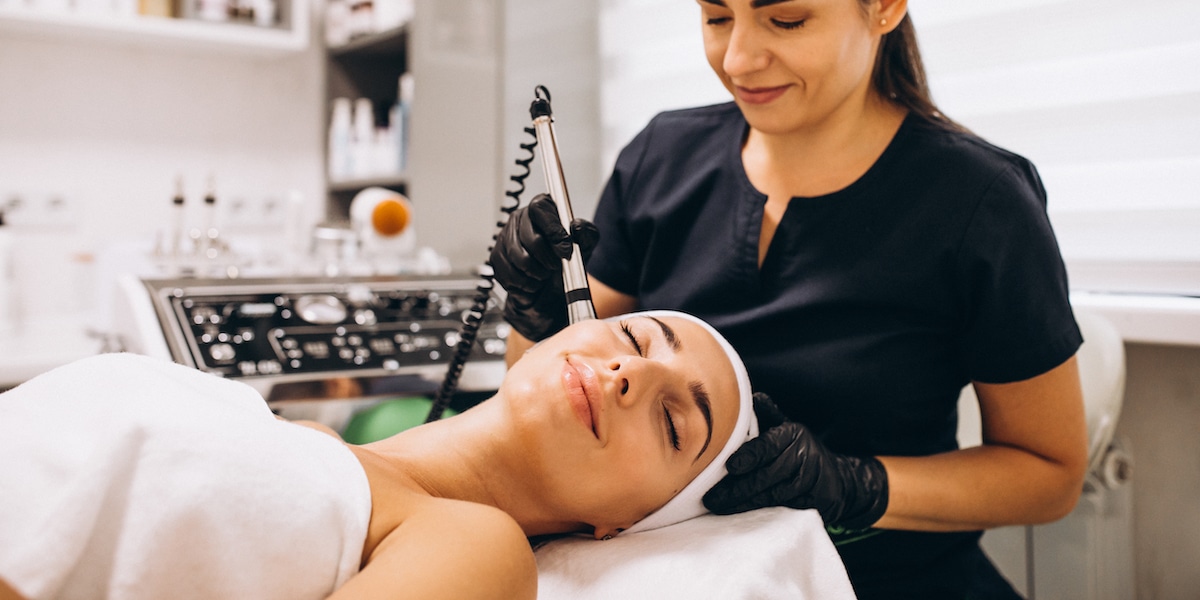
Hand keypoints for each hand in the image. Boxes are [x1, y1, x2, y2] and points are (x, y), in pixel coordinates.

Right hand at [490, 193, 598, 341]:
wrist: (548, 291)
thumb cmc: (565, 264)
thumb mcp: (584, 247)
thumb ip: (586, 233)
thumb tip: (575, 226)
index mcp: (541, 208)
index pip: (540, 208)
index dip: (553, 230)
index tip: (565, 250)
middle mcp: (519, 218)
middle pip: (532, 238)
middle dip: (549, 260)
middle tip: (556, 267)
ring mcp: (504, 237)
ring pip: (520, 259)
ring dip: (538, 274)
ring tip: (544, 275)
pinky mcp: (495, 257)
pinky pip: (509, 274)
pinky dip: (525, 284)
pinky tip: (532, 282)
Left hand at [702, 393, 888, 529]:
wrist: (837, 478)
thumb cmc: (799, 450)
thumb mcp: (785, 428)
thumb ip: (767, 415)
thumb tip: (751, 396)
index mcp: (792, 434)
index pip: (768, 446)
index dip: (749, 456)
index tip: (730, 466)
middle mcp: (804, 457)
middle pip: (766, 476)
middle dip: (736, 489)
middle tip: (711, 498)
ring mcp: (811, 482)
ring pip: (773, 496)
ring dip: (745, 504)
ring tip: (720, 507)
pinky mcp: (815, 504)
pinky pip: (784, 511)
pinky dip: (763, 514)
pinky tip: (743, 517)